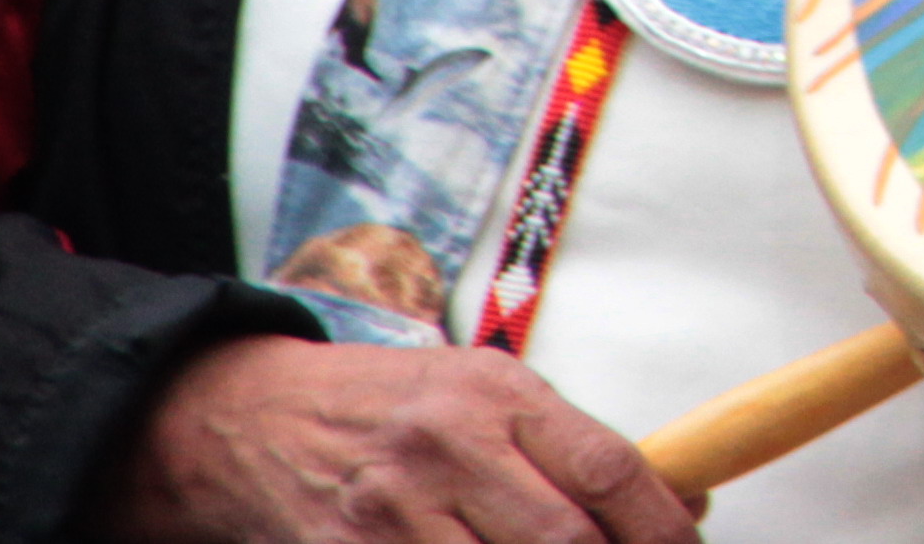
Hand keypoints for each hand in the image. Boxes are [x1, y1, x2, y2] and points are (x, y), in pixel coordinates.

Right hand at [94, 336, 703, 543]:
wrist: (247, 420)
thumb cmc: (388, 408)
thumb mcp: (482, 393)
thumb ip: (566, 447)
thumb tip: (676, 500)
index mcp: (498, 397)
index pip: (608, 470)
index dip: (663, 525)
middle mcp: (449, 452)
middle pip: (564, 541)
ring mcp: (392, 516)